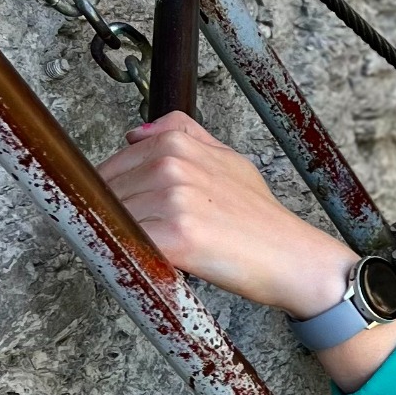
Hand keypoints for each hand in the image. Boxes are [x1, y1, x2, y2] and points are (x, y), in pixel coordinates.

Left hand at [97, 111, 353, 316]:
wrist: (291, 255)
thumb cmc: (259, 216)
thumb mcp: (229, 160)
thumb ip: (184, 137)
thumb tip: (136, 132)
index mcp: (177, 144)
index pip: (109, 168)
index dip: (111, 197)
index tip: (127, 215)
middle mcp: (171, 166)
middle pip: (103, 196)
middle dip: (112, 219)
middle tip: (143, 238)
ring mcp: (173, 200)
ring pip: (110, 221)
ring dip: (118, 240)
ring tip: (151, 251)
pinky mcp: (175, 237)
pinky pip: (126, 246)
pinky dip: (128, 258)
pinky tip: (151, 262)